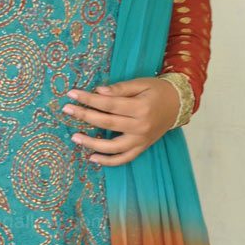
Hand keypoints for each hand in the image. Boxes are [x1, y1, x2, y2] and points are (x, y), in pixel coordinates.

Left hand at [61, 76, 181, 166]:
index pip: (109, 104)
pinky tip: (92, 157)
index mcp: (140, 107)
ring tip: (75, 137)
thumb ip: (120, 89)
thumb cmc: (157, 91)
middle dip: (84, 116)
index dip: (89, 99)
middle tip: (66, 110)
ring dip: (91, 144)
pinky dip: (108, 161)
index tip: (72, 94)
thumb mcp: (141, 83)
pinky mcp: (142, 148)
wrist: (178, 105)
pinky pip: (123, 159)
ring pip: (113, 147)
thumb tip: (99, 92)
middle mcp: (141, 126)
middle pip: (107, 123)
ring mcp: (141, 140)